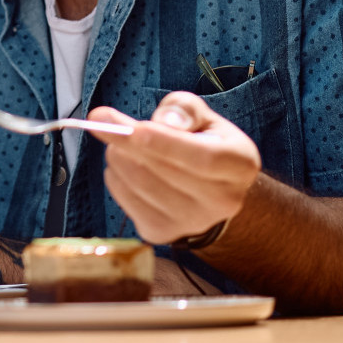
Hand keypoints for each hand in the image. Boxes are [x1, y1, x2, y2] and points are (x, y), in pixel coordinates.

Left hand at [92, 92, 260, 244]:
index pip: (202, 158)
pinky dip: (116, 177)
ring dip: (119, 158)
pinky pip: (127, 201)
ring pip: (141, 185)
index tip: (133, 128)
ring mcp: (192, 222)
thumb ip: (184, 109)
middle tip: (103, 121)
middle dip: (128, 143)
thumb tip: (164, 120)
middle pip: (165, 172)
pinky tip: (125, 166)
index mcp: (239, 165)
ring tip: (120, 144)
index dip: (165, 143)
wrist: (210, 190)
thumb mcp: (203, 117)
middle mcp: (222, 201)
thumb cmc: (204, 144)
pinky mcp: (163, 233)